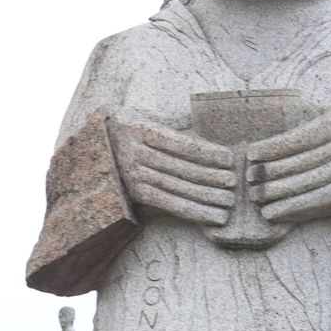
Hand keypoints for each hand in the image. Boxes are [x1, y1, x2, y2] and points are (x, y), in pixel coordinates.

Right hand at [108, 118, 235, 226]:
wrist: (97, 144)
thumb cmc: (131, 125)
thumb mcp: (147, 114)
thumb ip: (176, 119)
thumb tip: (208, 117)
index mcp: (141, 130)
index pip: (180, 144)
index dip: (206, 153)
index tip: (229, 159)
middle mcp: (135, 154)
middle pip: (181, 169)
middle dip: (211, 177)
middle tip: (234, 182)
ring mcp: (135, 176)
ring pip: (177, 189)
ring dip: (206, 198)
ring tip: (228, 202)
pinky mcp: (138, 194)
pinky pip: (169, 204)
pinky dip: (194, 212)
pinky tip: (213, 216)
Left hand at [246, 106, 330, 223]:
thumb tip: (298, 109)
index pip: (298, 136)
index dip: (270, 147)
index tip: (251, 154)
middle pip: (296, 162)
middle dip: (267, 173)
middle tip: (247, 179)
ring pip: (302, 183)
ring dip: (274, 193)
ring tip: (255, 198)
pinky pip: (315, 202)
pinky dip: (291, 209)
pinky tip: (273, 214)